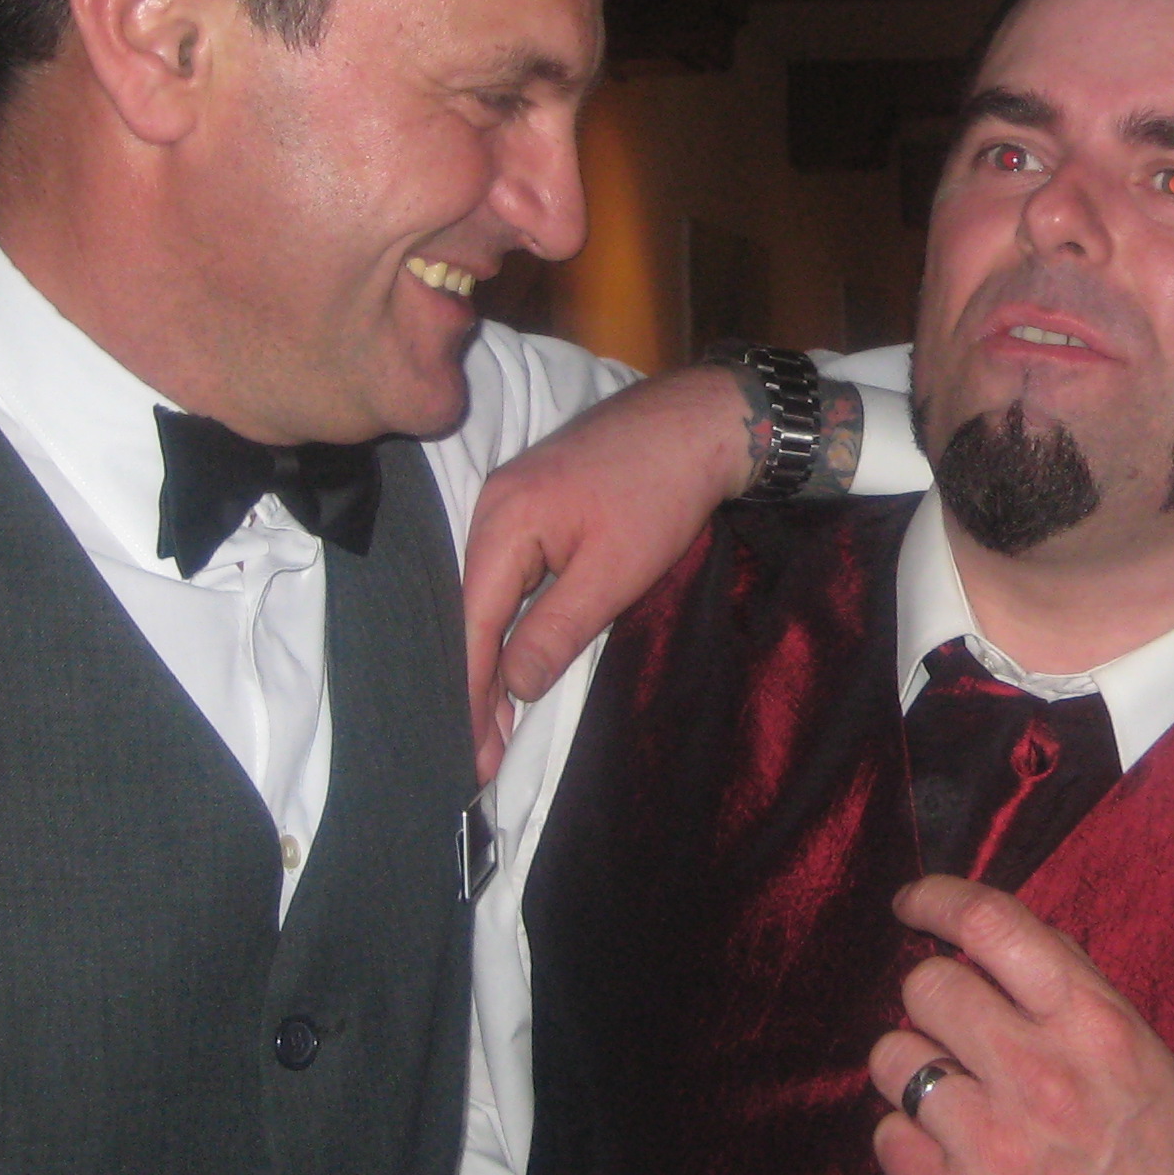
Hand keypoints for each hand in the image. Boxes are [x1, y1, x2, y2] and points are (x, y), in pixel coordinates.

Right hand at [462, 366, 756, 778]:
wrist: (701, 419)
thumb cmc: (661, 492)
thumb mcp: (614, 574)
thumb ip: (556, 630)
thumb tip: (514, 686)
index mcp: (503, 522)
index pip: (472, 625)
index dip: (471, 695)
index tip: (473, 756)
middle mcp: (493, 507)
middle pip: (472, 612)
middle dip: (478, 685)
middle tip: (484, 755)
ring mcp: (512, 500)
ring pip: (490, 595)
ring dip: (495, 656)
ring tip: (497, 722)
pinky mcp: (537, 501)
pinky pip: (510, 573)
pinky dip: (511, 620)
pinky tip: (516, 656)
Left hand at [867, 875, 1173, 1174]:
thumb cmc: (1158, 1154)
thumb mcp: (1141, 1050)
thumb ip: (1070, 988)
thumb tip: (990, 935)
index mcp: (1092, 1025)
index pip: (992, 925)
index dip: (937, 899)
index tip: (913, 903)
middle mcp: (1038, 1076)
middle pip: (926, 986)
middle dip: (935, 1002)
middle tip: (960, 1034)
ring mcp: (990, 1146)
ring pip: (892, 1058)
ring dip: (917, 1071)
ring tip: (958, 1100)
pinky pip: (886, 1136)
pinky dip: (912, 1141)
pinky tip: (954, 1157)